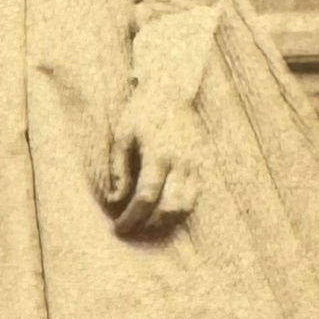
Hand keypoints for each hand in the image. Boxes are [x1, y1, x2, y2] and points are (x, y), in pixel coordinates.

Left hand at [105, 81, 204, 234]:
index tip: (118, 228)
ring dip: (166, 221)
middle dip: (149, 224)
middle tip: (132, 228)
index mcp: (159, 154)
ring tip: (146, 223)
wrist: (171, 90)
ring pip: (187, 206)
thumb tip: (115, 200)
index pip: (146, 197)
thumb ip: (119, 171)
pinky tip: (162, 211)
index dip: (132, 217)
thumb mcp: (122, 137)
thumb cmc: (141, 113)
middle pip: (169, 207)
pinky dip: (179, 210)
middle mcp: (181, 162)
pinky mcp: (203, 164)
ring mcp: (196, 164)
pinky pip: (195, 196)